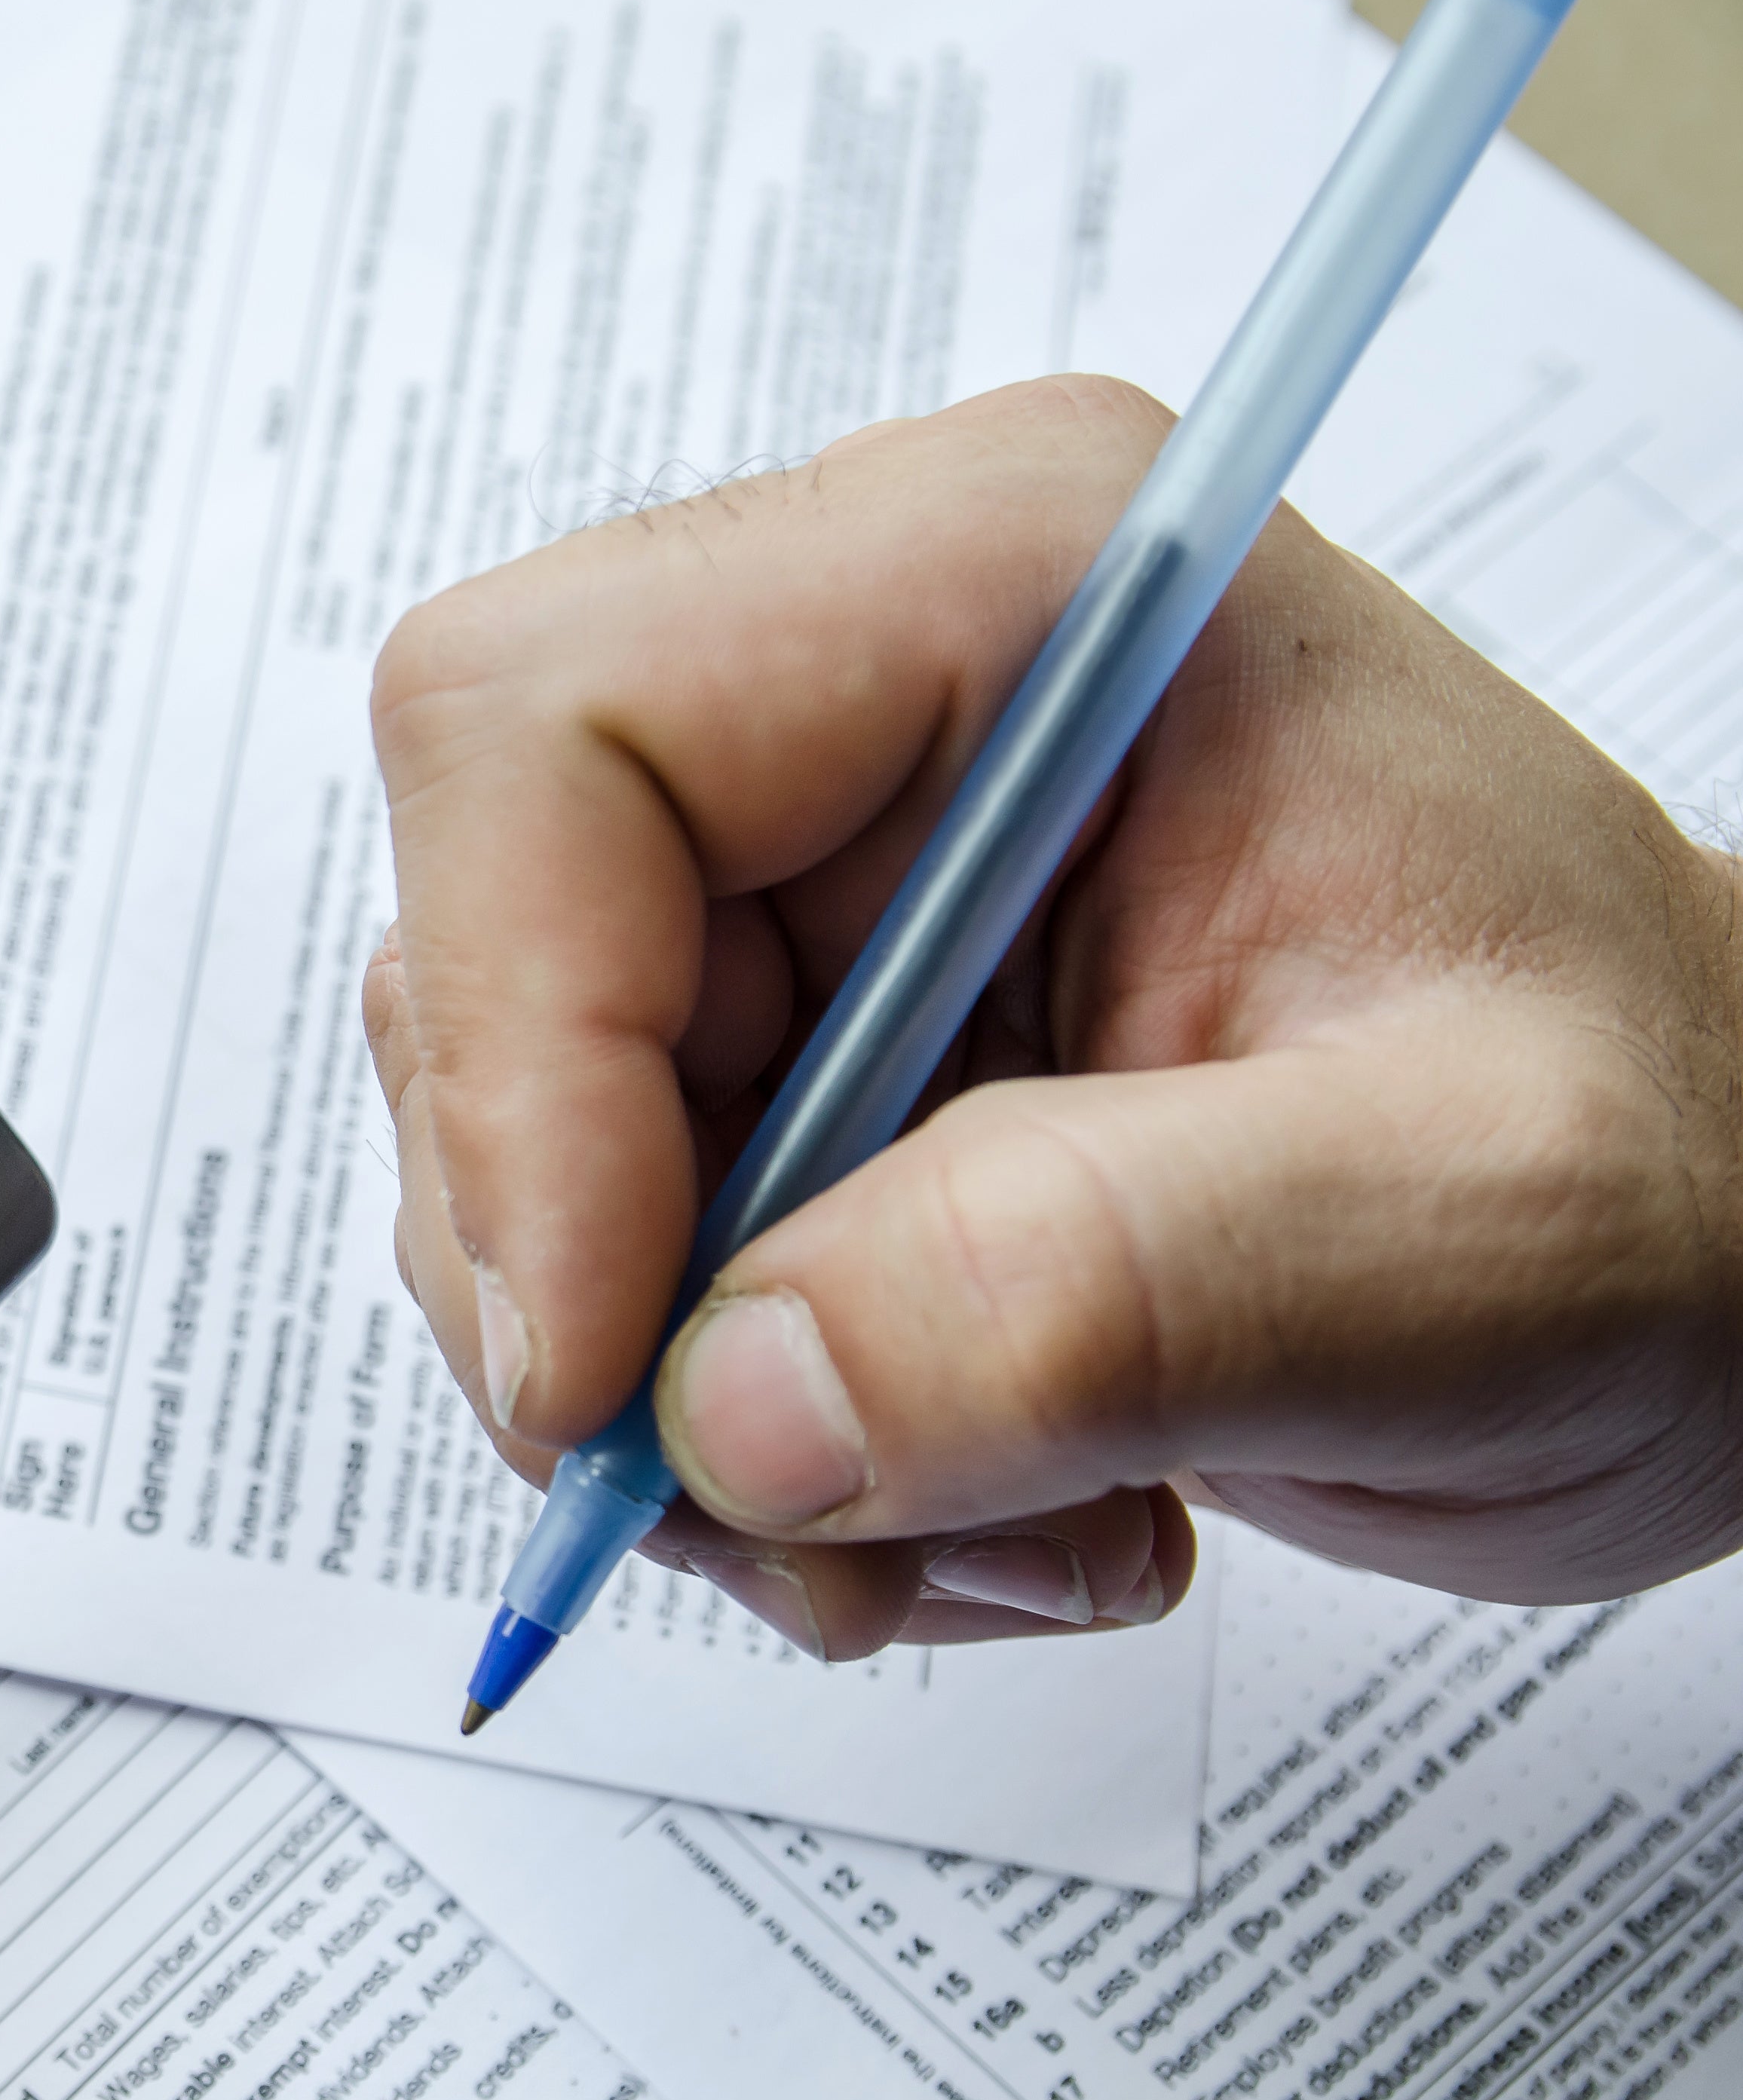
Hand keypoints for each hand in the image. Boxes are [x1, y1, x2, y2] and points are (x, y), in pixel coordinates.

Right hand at [368, 375, 1742, 1659]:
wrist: (1730, 1239)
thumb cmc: (1687, 1167)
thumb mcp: (1485, 1242)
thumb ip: (1111, 1295)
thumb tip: (730, 1407)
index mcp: (1013, 580)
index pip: (550, 734)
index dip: (514, 1057)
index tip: (615, 1372)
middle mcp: (852, 683)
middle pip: (481, 961)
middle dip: (602, 1293)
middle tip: (826, 1517)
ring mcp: (799, 870)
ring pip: (510, 1145)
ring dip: (690, 1410)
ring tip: (992, 1519)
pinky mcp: (776, 1036)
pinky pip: (592, 1255)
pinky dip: (733, 1438)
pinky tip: (967, 1484)